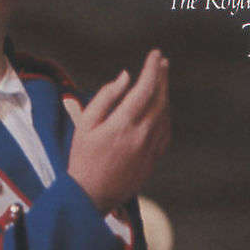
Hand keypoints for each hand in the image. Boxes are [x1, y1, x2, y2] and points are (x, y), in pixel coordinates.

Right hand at [68, 49, 169, 213]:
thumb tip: (125, 76)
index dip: (152, 68)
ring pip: (165, 114)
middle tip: (162, 61)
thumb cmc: (83, 158)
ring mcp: (150, 148)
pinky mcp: (153, 158)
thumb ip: (106, 97)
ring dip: (165, 94)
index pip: (145, 88)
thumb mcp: (86, 124)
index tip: (155, 54)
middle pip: (160, 98)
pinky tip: (161, 107)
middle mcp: (141, 135)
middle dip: (162, 77)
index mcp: (122, 124)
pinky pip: (166, 130)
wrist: (91, 196)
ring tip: (161, 80)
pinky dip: (165, 114)